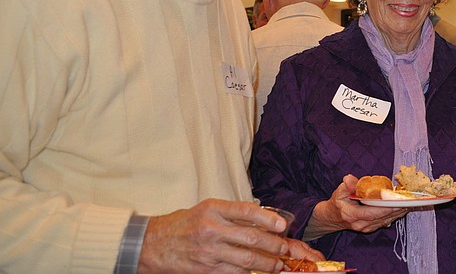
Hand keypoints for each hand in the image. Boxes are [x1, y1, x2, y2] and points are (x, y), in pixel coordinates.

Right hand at [138, 199, 323, 272]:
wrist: (151, 244)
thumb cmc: (182, 224)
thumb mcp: (206, 209)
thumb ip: (230, 213)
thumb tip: (262, 219)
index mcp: (212, 208)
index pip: (247, 211)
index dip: (269, 219)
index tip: (282, 226)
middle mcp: (211, 229)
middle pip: (251, 238)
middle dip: (274, 245)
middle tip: (284, 249)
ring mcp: (208, 251)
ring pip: (246, 260)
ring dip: (267, 264)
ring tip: (277, 265)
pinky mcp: (205, 270)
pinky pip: (233, 273)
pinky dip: (248, 273)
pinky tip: (257, 272)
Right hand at [303, 174, 407, 239]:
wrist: (331, 218)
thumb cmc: (337, 202)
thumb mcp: (339, 191)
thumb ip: (347, 185)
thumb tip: (349, 178)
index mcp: (351, 215)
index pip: (372, 212)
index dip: (386, 207)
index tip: (397, 201)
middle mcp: (360, 224)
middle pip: (382, 217)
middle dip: (397, 209)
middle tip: (409, 200)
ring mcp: (365, 228)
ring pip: (386, 220)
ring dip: (398, 212)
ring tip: (410, 202)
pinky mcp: (370, 228)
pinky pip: (385, 221)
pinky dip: (394, 214)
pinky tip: (403, 207)